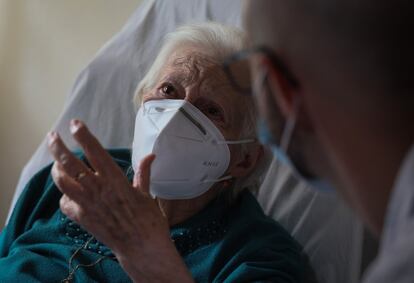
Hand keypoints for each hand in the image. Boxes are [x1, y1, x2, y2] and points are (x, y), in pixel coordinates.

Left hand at [47, 119, 192, 282]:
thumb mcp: (146, 193)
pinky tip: (71, 194)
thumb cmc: (148, 220)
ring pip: (62, 182)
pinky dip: (65, 196)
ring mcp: (87, 204)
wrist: (141, 246)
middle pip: (69, 163)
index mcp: (115, 179)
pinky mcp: (81, 218)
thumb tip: (151, 155)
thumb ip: (143, 172)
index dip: (83, 135)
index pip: (95, 151)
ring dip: (56, 170)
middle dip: (57, 147)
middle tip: (52, 136)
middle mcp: (97, 189)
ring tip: (57, 163)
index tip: (75, 124)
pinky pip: (65, 203)